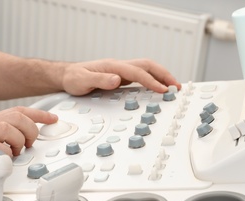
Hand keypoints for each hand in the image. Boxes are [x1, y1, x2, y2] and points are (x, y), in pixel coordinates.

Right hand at [0, 107, 57, 190]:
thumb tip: (16, 146)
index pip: (18, 111)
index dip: (38, 114)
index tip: (52, 119)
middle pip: (17, 117)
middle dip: (31, 130)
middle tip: (30, 144)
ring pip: (9, 128)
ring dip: (18, 142)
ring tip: (14, 153)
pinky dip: (4, 154)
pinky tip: (1, 161)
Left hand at [61, 58, 180, 95]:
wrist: (68, 76)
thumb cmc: (74, 78)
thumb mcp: (82, 80)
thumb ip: (100, 80)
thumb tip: (117, 80)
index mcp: (113, 66)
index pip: (137, 72)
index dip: (151, 81)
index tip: (162, 89)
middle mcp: (119, 67)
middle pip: (148, 66)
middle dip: (164, 75)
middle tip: (176, 86)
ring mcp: (121, 71)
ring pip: (147, 70)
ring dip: (161, 76)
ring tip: (173, 87)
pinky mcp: (121, 77)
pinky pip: (142, 76)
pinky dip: (153, 81)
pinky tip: (157, 88)